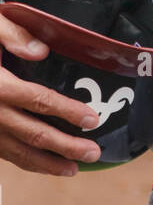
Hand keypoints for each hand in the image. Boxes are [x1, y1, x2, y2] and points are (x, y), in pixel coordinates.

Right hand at [0, 13, 101, 174]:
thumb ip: (12, 36)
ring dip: (47, 164)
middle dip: (66, 147)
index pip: (39, 101)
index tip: (92, 120)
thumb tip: (41, 51)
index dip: (67, 112)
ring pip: (17, 152)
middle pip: (33, 134)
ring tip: (72, 169)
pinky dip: (24, 162)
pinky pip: (3, 154)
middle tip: (93, 153)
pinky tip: (41, 164)